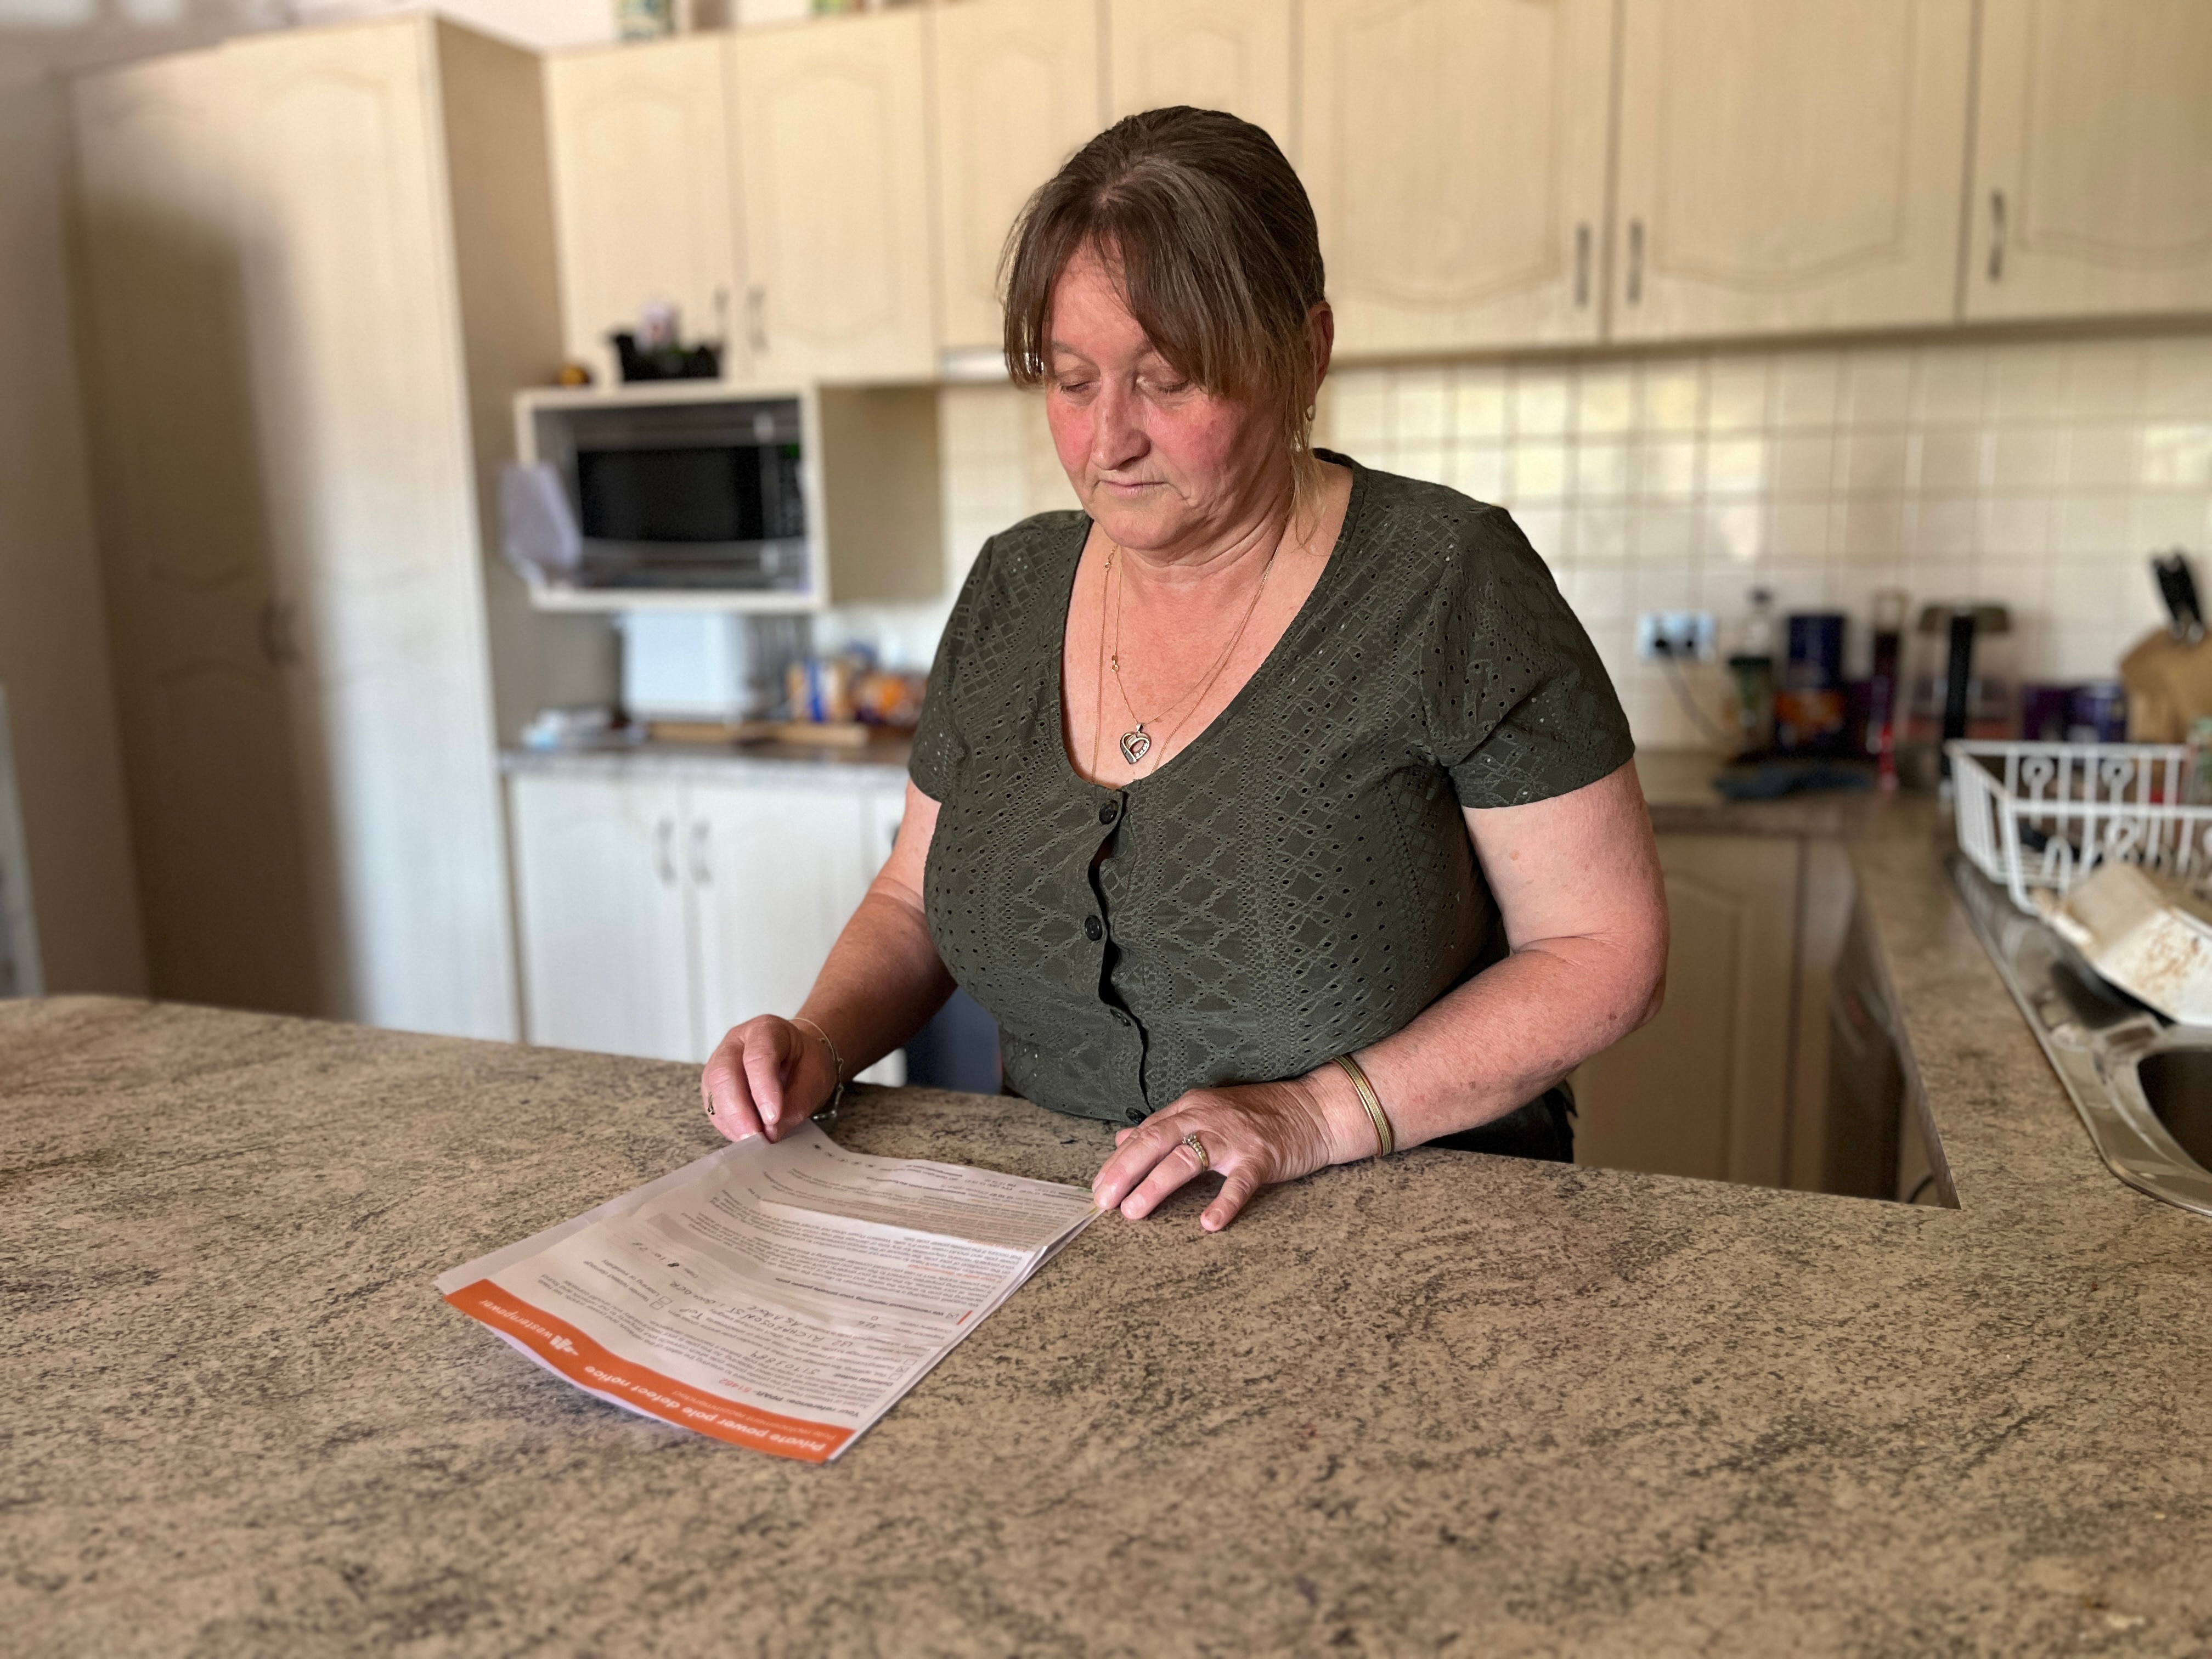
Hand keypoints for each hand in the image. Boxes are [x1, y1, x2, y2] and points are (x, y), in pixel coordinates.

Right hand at [700, 1016, 834, 1142]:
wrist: (795, 1058)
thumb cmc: (805, 1062)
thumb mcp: (815, 1077)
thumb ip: (797, 1103)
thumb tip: (771, 1132)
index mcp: (765, 1029)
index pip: (758, 1056)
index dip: (763, 1089)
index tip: (773, 1117)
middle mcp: (736, 1042)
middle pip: (724, 1073)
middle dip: (738, 1110)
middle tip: (755, 1136)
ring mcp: (719, 1062)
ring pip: (713, 1091)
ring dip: (731, 1120)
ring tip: (752, 1140)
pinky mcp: (713, 1085)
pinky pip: (712, 1106)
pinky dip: (728, 1124)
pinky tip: (745, 1134)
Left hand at [1090, 1072, 1373, 1232]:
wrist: (1314, 1110)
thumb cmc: (1259, 1115)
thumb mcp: (1206, 1112)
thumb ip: (1165, 1125)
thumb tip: (1122, 1138)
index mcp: (1191, 1108)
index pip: (1145, 1133)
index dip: (1118, 1161)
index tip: (1097, 1188)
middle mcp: (1207, 1118)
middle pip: (1156, 1141)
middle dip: (1124, 1171)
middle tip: (1103, 1201)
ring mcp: (1234, 1137)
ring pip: (1187, 1158)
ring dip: (1156, 1185)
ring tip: (1134, 1211)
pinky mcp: (1261, 1157)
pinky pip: (1239, 1182)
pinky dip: (1223, 1202)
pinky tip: (1208, 1223)